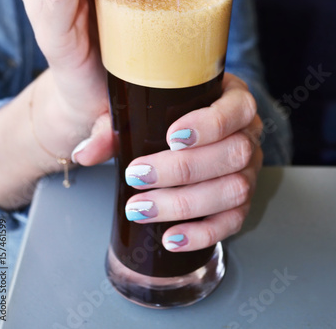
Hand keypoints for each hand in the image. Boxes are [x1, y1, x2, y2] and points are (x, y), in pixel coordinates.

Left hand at [77, 73, 262, 250]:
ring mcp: (249, 169)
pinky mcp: (241, 201)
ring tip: (141, 209)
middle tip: (138, 176)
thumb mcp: (136, 107)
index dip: (209, 124)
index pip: (237, 108)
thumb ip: (112, 126)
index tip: (171, 137)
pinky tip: (171, 237)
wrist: (174, 135)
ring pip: (234, 189)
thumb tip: (86, 153)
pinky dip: (202, 233)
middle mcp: (248, 133)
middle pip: (234, 152)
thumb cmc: (159, 114)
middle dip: (183, 169)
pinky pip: (233, 221)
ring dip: (185, 203)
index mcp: (231, 98)